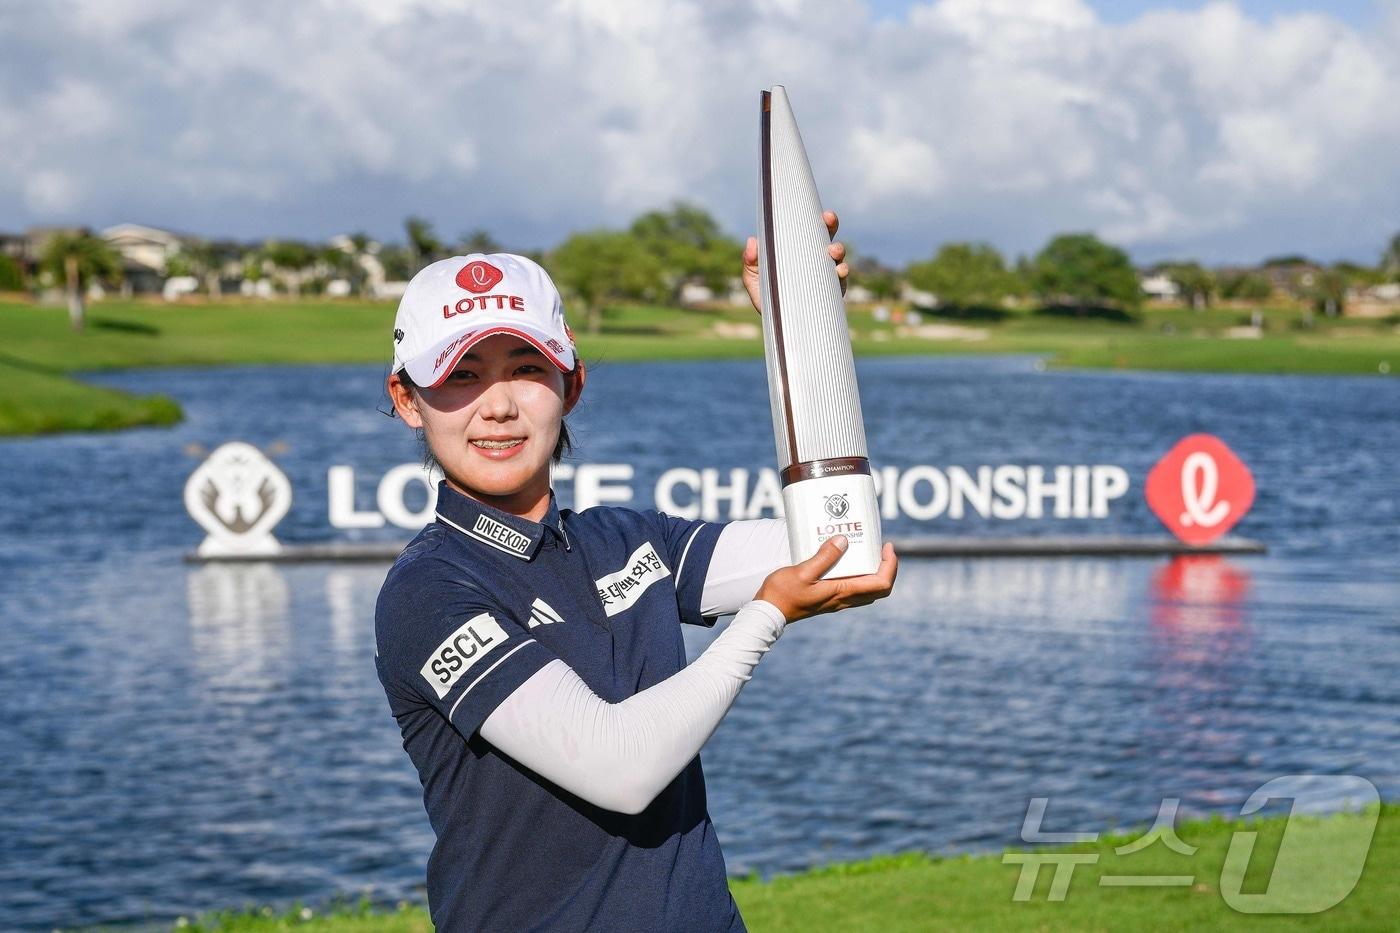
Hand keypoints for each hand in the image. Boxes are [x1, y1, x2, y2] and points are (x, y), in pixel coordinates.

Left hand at [742, 209, 847, 313]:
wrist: (779, 327)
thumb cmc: (768, 299)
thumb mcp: (754, 280)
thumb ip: (751, 263)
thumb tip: (752, 240)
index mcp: (800, 253)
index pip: (810, 231)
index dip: (817, 219)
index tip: (820, 211)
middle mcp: (816, 262)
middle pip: (828, 238)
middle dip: (832, 226)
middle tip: (829, 218)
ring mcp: (826, 277)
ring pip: (838, 258)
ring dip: (838, 251)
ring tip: (833, 251)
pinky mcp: (832, 293)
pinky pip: (841, 281)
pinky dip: (842, 274)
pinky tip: (839, 271)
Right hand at [755, 535, 896, 622]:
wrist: (768, 613)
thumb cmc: (783, 593)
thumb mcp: (802, 571)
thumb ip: (824, 557)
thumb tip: (844, 541)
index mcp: (842, 592)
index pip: (881, 584)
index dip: (890, 565)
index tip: (886, 546)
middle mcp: (843, 599)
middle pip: (880, 589)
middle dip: (886, 567)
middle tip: (880, 548)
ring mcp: (836, 601)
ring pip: (868, 590)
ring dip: (874, 572)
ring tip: (865, 551)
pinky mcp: (828, 599)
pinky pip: (853, 588)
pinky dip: (859, 575)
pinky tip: (845, 560)